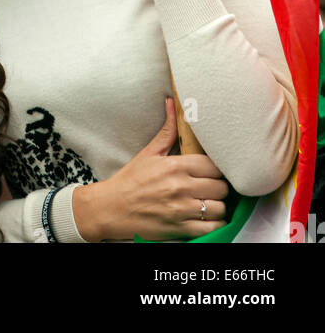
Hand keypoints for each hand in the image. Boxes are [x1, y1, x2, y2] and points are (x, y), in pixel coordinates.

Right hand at [72, 98, 228, 241]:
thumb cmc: (130, 180)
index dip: (216, 168)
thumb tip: (173, 103)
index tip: (211, 171)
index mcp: (174, 166)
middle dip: (218, 187)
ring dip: (217, 206)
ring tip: (208, 203)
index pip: (214, 165)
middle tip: (210, 187)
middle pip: (221, 187)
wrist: (111, 208)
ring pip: (220, 208)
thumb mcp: (148, 153)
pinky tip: (207, 219)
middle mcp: (181, 187)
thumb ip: (167, 131)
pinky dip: (215, 225)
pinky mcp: (181, 230)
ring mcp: (182, 210)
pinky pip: (213, 229)